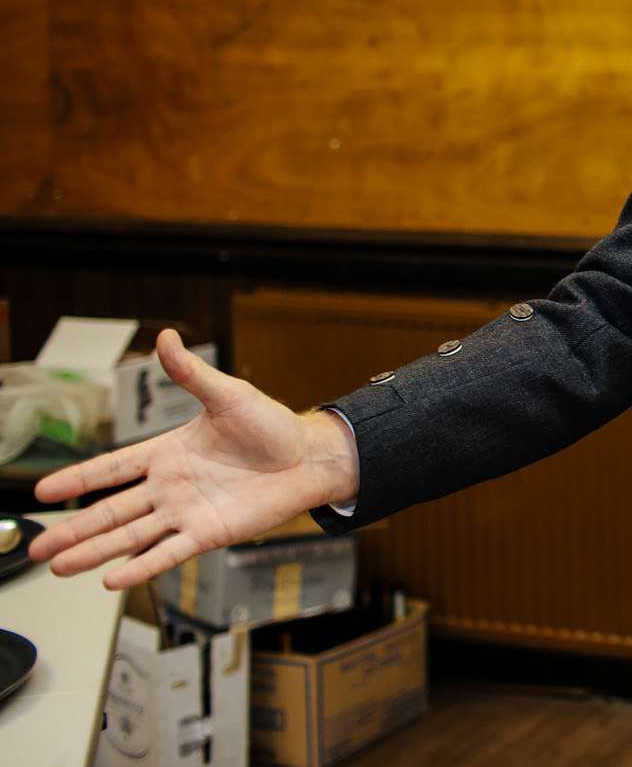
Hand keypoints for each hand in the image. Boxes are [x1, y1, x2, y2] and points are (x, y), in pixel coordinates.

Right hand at [28, 329, 359, 587]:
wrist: (308, 457)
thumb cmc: (271, 425)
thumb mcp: (228, 394)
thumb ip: (192, 373)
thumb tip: (166, 337)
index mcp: (168, 453)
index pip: (113, 469)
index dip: (78, 480)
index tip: (44, 492)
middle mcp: (170, 486)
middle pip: (112, 511)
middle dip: (74, 529)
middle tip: (37, 546)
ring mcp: (186, 512)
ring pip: (130, 537)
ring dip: (94, 552)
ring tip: (59, 567)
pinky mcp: (208, 533)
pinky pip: (168, 553)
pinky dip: (141, 567)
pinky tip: (113, 580)